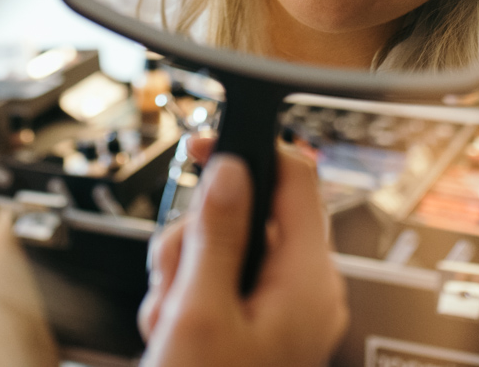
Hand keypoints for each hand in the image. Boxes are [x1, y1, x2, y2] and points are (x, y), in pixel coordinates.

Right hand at [138, 140, 347, 366]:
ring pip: (228, 249)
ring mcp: (287, 314)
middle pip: (250, 217)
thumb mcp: (199, 312)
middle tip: (173, 276)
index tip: (205, 148)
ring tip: (171, 317)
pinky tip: (176, 329)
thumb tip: (231, 172)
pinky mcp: (264, 328)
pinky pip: (225, 283)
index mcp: (307, 283)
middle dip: (196, 238)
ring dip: (186, 274)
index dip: (248, 152)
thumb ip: (216, 235)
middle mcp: (307, 295)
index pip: (296, 179)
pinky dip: (192, 298)